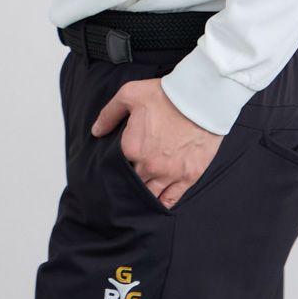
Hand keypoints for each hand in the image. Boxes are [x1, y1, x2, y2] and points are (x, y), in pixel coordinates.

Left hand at [91, 77, 223, 209]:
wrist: (201, 98)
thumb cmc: (166, 94)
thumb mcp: (130, 94)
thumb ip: (109, 114)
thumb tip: (96, 132)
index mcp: (131, 147)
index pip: (115, 165)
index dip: (115, 163)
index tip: (118, 161)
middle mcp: (148, 166)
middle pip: (131, 182)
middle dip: (128, 180)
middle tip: (127, 177)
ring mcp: (169, 174)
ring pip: (148, 195)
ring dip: (142, 195)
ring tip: (138, 193)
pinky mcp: (188, 177)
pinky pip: (170, 200)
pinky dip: (161, 204)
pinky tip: (156, 203)